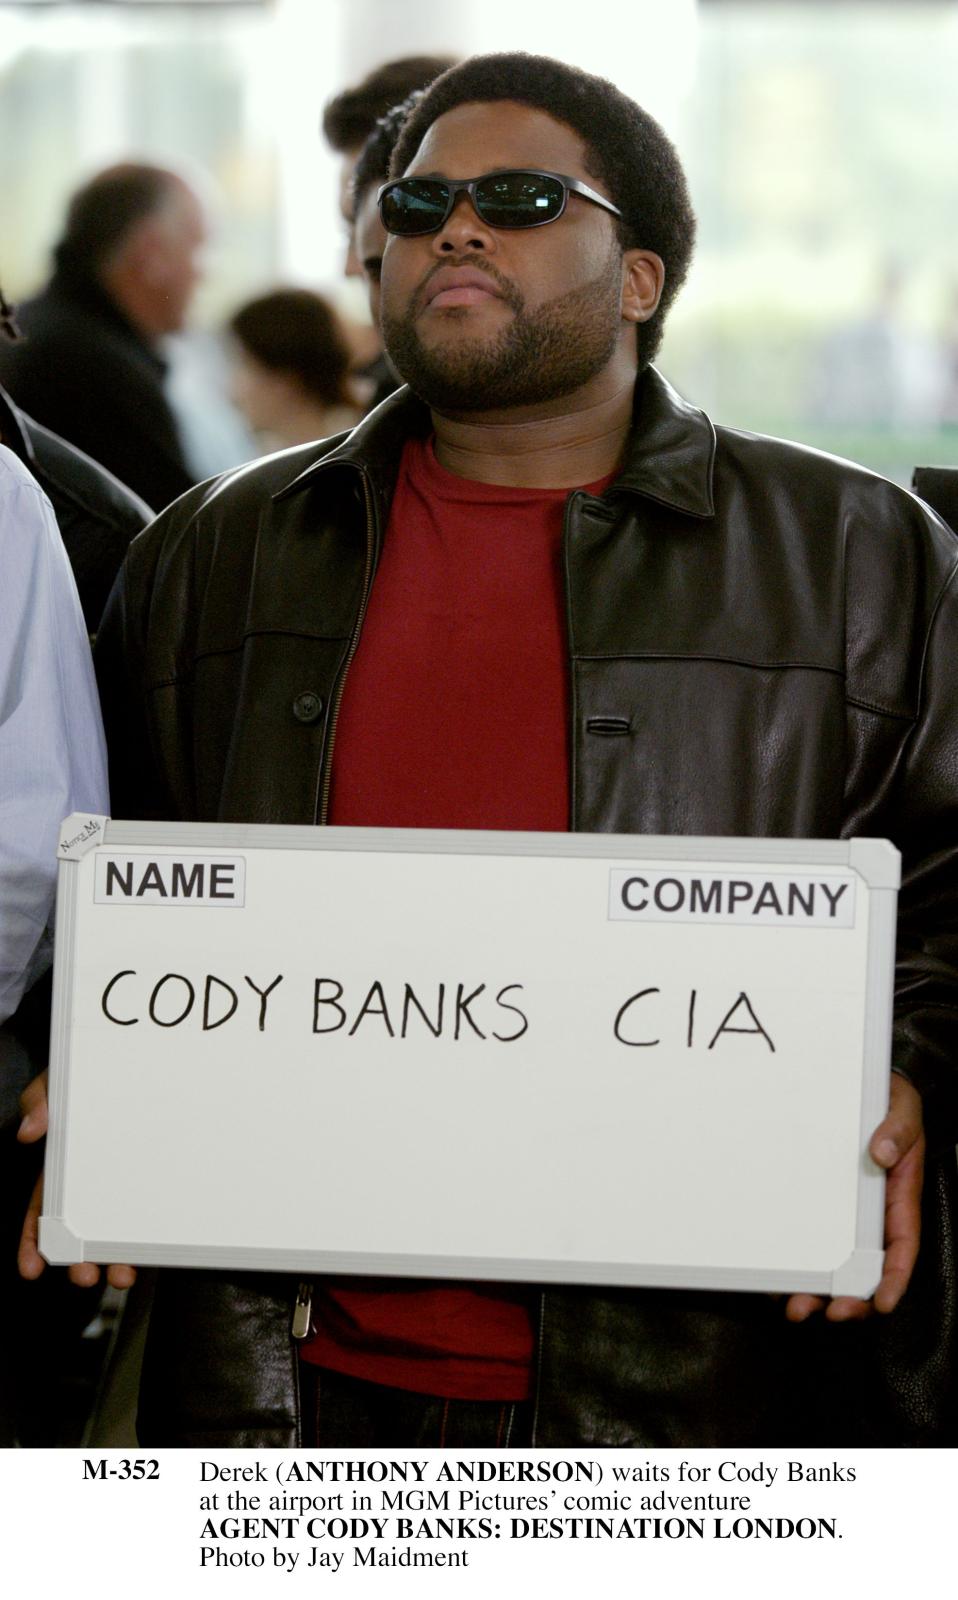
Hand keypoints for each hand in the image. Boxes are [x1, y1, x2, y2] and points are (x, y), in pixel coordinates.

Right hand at [16, 1070, 136, 1289]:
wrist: (144, 1053)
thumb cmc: (94, 1072)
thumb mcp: (62, 1079)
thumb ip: (40, 1098)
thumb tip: (28, 1132)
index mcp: (64, 1164)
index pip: (42, 1210)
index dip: (33, 1241)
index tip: (31, 1268)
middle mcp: (92, 1180)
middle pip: (79, 1230)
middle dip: (78, 1260)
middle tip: (84, 1277)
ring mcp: (127, 1181)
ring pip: (116, 1229)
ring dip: (114, 1258)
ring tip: (120, 1275)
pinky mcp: (159, 1179)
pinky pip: (153, 1214)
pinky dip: (150, 1238)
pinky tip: (154, 1255)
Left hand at [785, 1074, 922, 1322]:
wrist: (859, 1085)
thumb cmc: (886, 1100)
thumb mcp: (902, 1107)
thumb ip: (899, 1130)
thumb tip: (883, 1153)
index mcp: (897, 1196)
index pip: (902, 1245)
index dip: (895, 1277)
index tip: (883, 1302)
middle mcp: (870, 1212)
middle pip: (865, 1267)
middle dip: (852, 1297)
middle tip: (830, 1312)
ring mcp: (842, 1212)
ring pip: (832, 1261)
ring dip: (817, 1289)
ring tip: (795, 1305)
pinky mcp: (817, 1203)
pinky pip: (806, 1236)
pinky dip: (793, 1261)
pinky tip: (775, 1279)